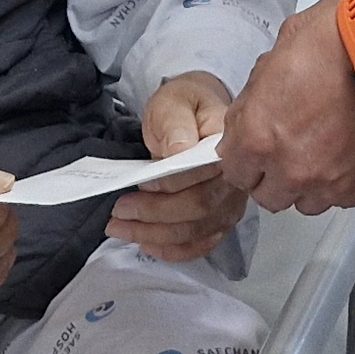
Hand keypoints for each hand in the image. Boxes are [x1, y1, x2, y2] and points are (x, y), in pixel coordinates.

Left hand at [108, 72, 243, 262]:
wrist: (197, 116)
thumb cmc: (184, 108)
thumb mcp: (173, 102)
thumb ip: (174, 122)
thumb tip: (178, 150)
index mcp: (228, 147)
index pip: (203, 175)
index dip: (169, 185)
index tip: (140, 184)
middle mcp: (236, 179)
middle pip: (200, 209)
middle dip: (154, 215)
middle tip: (118, 211)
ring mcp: (231, 203)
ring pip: (197, 231)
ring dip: (156, 236)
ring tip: (120, 228)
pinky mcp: (221, 220)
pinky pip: (202, 245)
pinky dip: (174, 251)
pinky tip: (148, 245)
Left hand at [219, 0, 354, 214]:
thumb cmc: (339, 42)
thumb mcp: (276, 56)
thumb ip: (256, 97)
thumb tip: (250, 112)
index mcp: (258, 136)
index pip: (234, 172)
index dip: (244, 159)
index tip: (254, 151)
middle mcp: (291, 168)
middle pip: (268, 196)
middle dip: (273, 176)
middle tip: (288, 151)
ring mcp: (330, 183)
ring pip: (307, 203)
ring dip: (308, 183)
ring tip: (323, 153)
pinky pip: (344, 197)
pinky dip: (343, 181)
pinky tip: (350, 152)